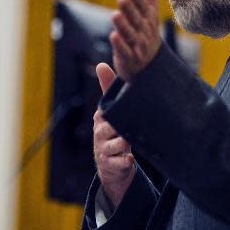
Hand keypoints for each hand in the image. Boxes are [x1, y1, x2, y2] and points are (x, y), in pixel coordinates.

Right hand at [93, 62, 134, 206]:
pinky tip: (129, 159)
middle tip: (128, 125)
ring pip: (114, 145)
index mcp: (101, 118)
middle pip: (109, 128)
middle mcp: (100, 133)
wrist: (111, 165)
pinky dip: (123, 161)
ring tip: (128, 142)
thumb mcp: (110, 112)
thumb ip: (108, 89)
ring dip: (122, 144)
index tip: (120, 108)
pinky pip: (117, 162)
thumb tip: (100, 64)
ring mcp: (104, 149)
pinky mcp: (110, 164)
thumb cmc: (113, 133)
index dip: (113, 110)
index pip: (106, 111)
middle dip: (118, 127)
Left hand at [109, 0, 161, 81]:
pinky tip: (113, 37)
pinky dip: (120, 46)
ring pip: (130, 35)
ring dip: (123, 26)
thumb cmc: (146, 26)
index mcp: (149, 17)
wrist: (149, 60)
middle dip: (130, 10)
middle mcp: (145, 31)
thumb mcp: (149, 6)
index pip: (145, 7)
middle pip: (137, 20)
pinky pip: (125, 52)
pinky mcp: (130, 58)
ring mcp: (138, 46)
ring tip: (115, 15)